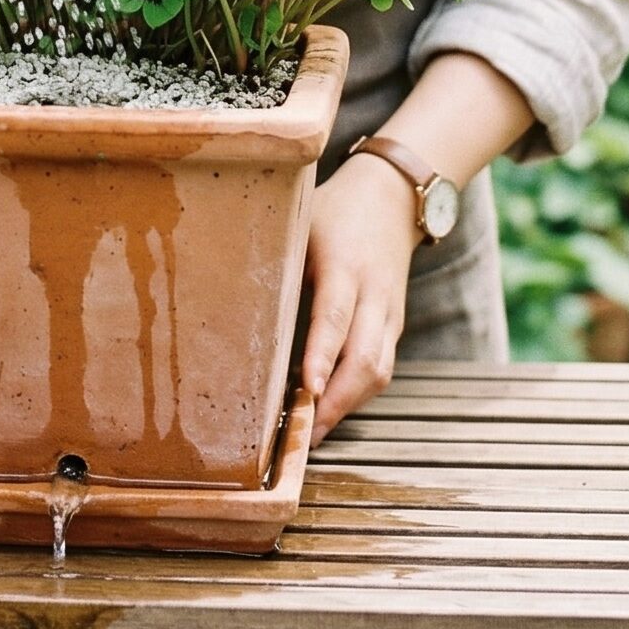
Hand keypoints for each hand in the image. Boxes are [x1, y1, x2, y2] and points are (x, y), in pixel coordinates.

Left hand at [300, 152, 422, 439]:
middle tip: (304, 431)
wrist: (392, 197)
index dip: (322, 354)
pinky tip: (329, 407)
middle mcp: (374, 293)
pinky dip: (357, 392)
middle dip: (338, 401)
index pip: (334, 315)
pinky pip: (382, 367)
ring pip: (379, 371)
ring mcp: (390, 313)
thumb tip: (233, 305)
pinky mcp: (394, 325)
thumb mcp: (300, 224)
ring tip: (311, 430)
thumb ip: (277, 262)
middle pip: (365, 357)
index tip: (307, 388)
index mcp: (344, 264)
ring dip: (348, 405)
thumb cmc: (333, 211)